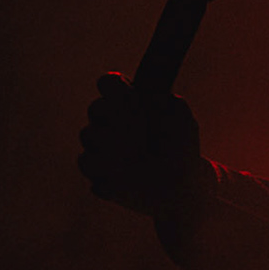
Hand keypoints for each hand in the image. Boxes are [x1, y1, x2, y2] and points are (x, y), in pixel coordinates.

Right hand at [77, 73, 206, 214]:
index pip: (110, 84)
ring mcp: (100, 147)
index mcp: (130, 105)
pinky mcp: (94, 171)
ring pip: (88, 133)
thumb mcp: (181, 121)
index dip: (114, 86)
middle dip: (116, 116)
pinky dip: (106, 167)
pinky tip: (128, 175)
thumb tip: (151, 94)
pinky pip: (87, 161)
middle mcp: (110, 123)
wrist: (180, 186)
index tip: (129, 94)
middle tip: (139, 129)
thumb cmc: (181, 148)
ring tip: (138, 155)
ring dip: (112, 143)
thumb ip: (167, 101)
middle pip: (96, 107)